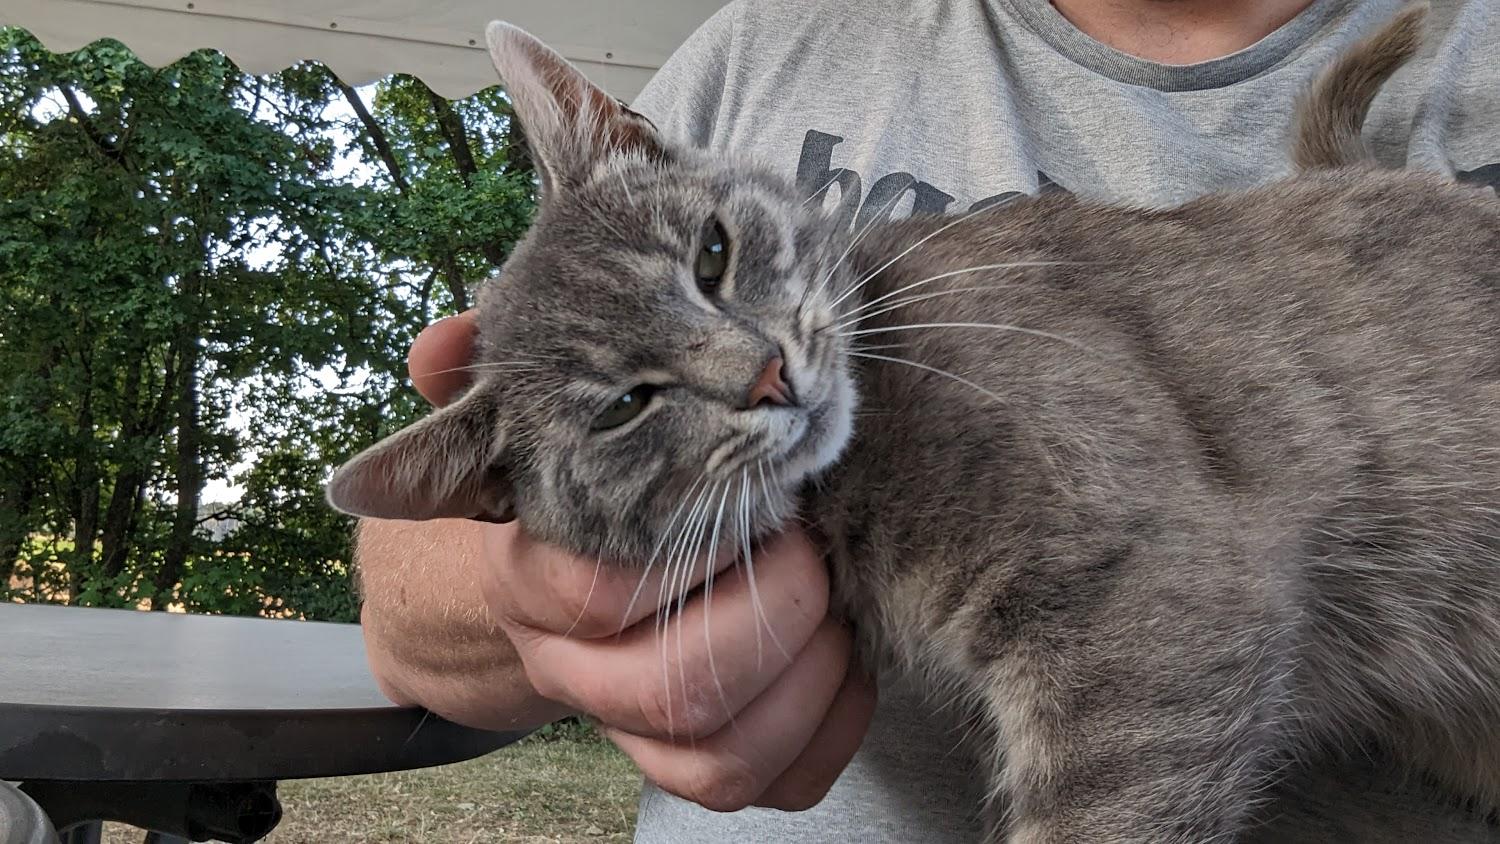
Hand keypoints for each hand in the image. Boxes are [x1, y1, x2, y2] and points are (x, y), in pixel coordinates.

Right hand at [406, 311, 878, 811]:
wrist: (559, 583)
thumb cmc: (571, 483)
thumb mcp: (529, 422)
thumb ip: (490, 376)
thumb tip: (443, 346)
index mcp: (529, 583)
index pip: (596, 590)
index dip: (686, 547)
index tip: (742, 482)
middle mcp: (573, 672)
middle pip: (671, 687)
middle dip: (771, 611)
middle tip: (807, 541)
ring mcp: (633, 731)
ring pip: (723, 757)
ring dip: (809, 675)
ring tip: (837, 598)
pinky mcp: (698, 763)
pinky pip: (777, 782)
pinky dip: (832, 727)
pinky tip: (849, 658)